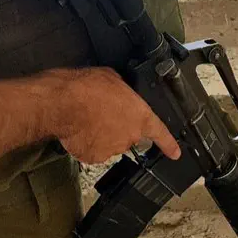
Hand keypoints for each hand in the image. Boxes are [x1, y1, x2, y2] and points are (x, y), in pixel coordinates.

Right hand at [53, 67, 180, 163]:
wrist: (63, 103)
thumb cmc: (87, 87)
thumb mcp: (113, 79)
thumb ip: (123, 92)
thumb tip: (119, 94)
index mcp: (140, 117)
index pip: (160, 133)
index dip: (168, 145)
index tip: (175, 153)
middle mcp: (130, 136)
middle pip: (128, 136)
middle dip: (118, 127)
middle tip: (101, 113)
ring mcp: (112, 149)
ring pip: (109, 143)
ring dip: (101, 134)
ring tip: (86, 118)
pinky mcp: (93, 157)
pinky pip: (92, 150)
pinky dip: (86, 143)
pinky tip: (79, 129)